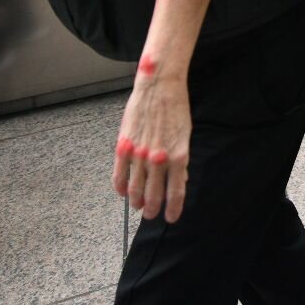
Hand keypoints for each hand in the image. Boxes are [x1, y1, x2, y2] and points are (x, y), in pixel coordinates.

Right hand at [112, 69, 191, 221]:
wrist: (159, 86)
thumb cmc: (176, 107)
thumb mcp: (185, 135)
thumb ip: (181, 160)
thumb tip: (181, 179)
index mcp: (179, 156)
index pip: (176, 192)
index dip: (173, 209)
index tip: (171, 218)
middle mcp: (159, 159)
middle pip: (154, 194)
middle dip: (153, 209)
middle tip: (152, 215)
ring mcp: (139, 154)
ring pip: (135, 189)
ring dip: (137, 201)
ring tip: (138, 206)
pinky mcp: (124, 146)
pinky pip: (119, 174)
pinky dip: (120, 187)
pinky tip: (122, 193)